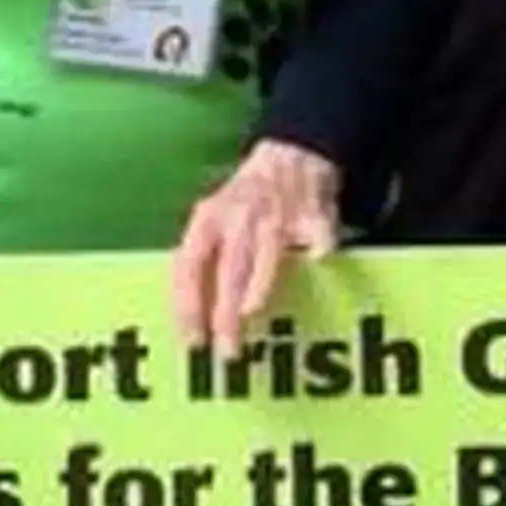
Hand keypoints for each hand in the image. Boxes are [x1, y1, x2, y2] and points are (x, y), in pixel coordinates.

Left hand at [171, 138, 341, 352]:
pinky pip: (316, 238)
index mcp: (207, 220)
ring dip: (257, 284)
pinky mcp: (312, 215)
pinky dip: (317, 250)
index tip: (191, 341)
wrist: (291, 156)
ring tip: (249, 314)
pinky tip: (317, 261)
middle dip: (224, 313)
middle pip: (228, 269)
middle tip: (226, 349)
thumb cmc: (245, 202)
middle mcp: (238, 216)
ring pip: (266, 252)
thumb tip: (188, 317)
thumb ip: (201, 259)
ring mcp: (277, 213)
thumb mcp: (212, 221)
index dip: (188, 306)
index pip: (189, 267)